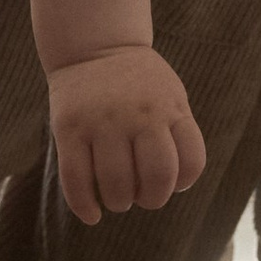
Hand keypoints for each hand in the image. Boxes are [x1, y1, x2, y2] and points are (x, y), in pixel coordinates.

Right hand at [49, 45, 208, 224]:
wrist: (95, 46)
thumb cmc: (140, 84)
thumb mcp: (171, 97)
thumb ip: (177, 135)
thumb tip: (172, 188)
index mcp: (170, 109)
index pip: (191, 163)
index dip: (182, 184)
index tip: (171, 183)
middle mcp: (139, 115)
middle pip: (156, 178)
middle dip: (151, 200)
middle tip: (141, 197)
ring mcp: (102, 122)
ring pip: (115, 184)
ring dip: (119, 203)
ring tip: (117, 199)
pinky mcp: (69, 129)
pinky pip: (76, 180)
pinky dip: (85, 207)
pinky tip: (92, 215)